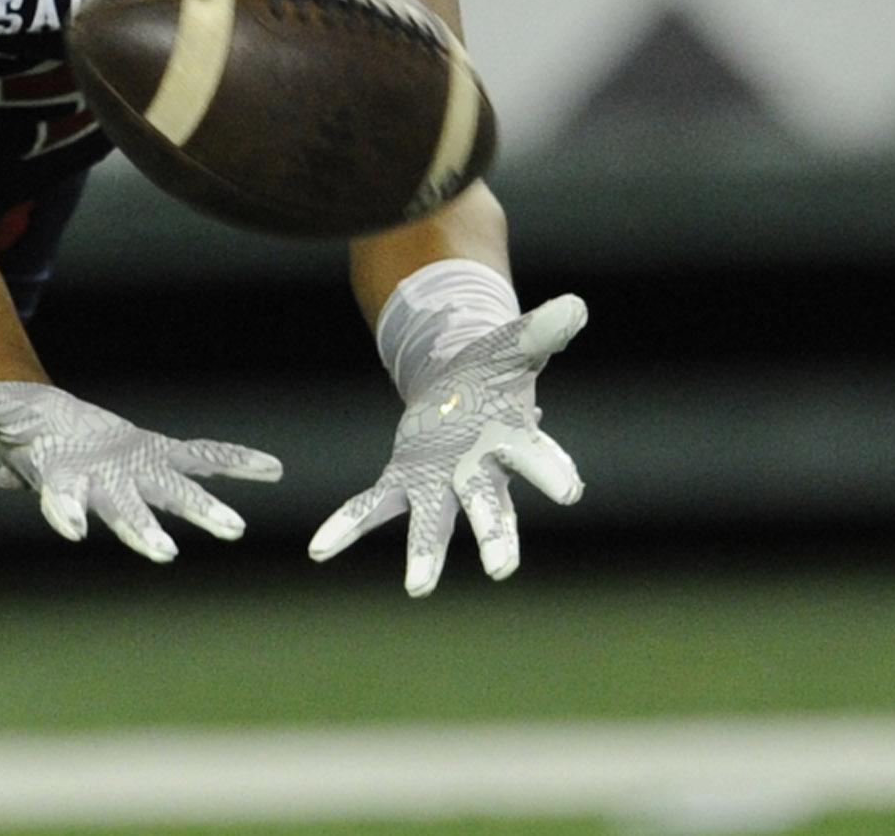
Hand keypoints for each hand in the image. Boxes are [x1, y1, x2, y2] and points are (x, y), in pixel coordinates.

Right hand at [0, 381, 281, 562]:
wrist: (45, 428)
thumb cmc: (14, 421)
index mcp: (60, 480)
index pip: (60, 501)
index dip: (65, 512)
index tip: (74, 527)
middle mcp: (103, 487)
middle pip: (123, 511)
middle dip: (142, 531)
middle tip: (164, 553)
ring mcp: (135, 472)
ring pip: (172, 494)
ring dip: (202, 510)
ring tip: (234, 526)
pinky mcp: (157, 452)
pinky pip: (199, 455)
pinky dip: (232, 460)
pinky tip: (270, 468)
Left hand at [311, 294, 587, 595]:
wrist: (460, 387)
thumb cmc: (493, 370)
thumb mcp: (513, 345)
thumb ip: (541, 331)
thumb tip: (574, 306)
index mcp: (513, 441)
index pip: (538, 458)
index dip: (552, 472)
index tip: (568, 490)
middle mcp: (479, 473)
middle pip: (490, 508)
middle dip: (495, 536)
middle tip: (500, 568)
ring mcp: (439, 482)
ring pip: (435, 524)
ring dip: (425, 555)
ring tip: (417, 588)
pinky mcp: (403, 482)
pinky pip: (372, 507)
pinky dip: (347, 526)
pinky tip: (320, 550)